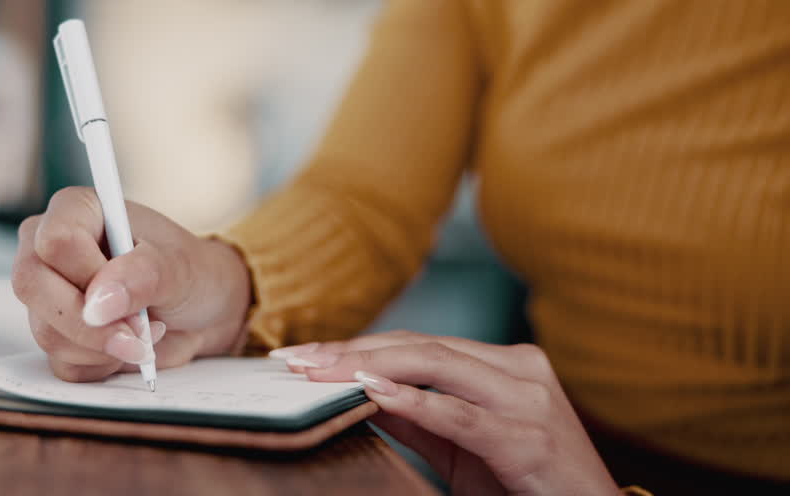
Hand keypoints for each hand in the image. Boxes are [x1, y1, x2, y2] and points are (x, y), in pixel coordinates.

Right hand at [11, 187, 251, 381]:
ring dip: (103, 346)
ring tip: (143, 333)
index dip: (89, 276)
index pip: (55, 241)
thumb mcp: (179, 266)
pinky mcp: (56, 332)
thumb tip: (99, 303)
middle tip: (139, 334)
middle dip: (90, 323)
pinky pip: (61, 362)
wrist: (201, 309)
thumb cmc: (189, 271)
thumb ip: (141, 276)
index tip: (129, 297)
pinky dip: (101, 365)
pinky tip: (126, 347)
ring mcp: (48, 293)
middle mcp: (49, 248)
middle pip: (33, 286)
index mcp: (76, 211)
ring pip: (47, 331)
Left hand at [275, 331, 618, 495]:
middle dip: (351, 350)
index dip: (358, 345)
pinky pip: (462, 414)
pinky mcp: (529, 438)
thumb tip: (355, 392)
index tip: (302, 355)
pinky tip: (375, 391)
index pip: (418, 343)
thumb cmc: (526, 485)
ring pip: (436, 365)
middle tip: (296, 360)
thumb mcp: (460, 448)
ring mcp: (529, 399)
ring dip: (368, 366)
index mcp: (504, 364)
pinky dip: (415, 400)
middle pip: (420, 346)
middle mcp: (519, 368)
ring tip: (320, 372)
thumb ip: (415, 417)